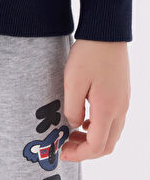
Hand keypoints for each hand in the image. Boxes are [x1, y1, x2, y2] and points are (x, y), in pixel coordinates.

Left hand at [62, 39, 130, 161]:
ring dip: (93, 138)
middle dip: (86, 150)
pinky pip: (114, 119)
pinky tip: (84, 117)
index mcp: (107, 109)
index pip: (97, 146)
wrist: (106, 31)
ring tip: (72, 132)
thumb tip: (74, 125)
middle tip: (66, 145)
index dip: (79, 154)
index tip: (63, 152)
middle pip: (107, 144)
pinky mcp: (122, 93)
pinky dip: (99, 126)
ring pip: (112, 133)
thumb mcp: (73, 82)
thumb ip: (72, 108)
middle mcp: (119, 109)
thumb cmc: (89, 54)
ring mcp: (123, 101)